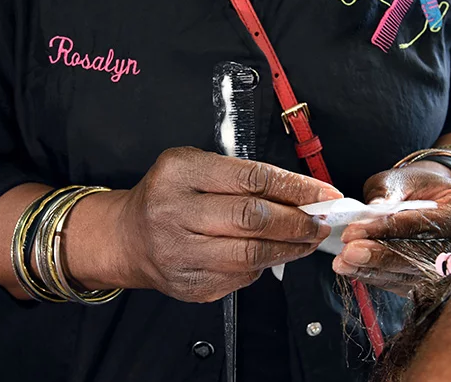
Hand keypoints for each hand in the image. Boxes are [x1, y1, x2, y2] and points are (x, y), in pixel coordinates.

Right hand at [76, 147, 340, 302]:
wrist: (128, 237)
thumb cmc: (168, 195)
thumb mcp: (195, 167)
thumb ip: (241, 176)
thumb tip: (300, 193)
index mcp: (179, 173)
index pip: (250, 178)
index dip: (294, 187)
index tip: (323, 193)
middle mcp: (174, 212)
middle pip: (252, 219)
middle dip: (297, 222)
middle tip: (320, 221)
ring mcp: (179, 254)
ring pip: (250, 255)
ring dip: (289, 248)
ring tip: (307, 240)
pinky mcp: (189, 285)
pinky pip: (239, 277)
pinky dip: (264, 266)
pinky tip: (274, 255)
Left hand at [333, 163, 450, 296]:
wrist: (434, 201)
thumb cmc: (419, 186)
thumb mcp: (403, 179)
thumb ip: (387, 194)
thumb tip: (368, 214)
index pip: (427, 224)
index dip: (388, 229)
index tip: (354, 231)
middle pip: (423, 257)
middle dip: (382, 255)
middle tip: (349, 252)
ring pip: (413, 276)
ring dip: (375, 271)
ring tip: (344, 263)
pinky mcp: (437, 282)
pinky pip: (406, 285)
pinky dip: (378, 278)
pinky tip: (354, 270)